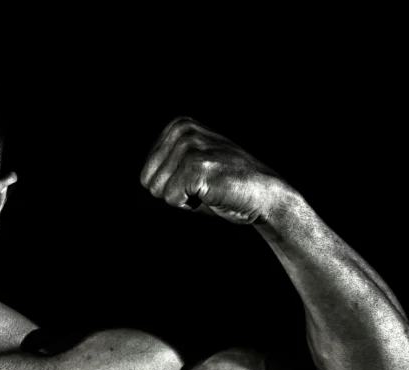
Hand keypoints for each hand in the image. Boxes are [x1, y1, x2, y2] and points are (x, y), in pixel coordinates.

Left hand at [139, 117, 285, 223]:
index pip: (146, 174)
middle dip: (172, 193)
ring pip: (158, 191)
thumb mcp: (189, 169)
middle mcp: (183, 130)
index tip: (195, 181)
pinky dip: (190, 205)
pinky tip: (212, 193)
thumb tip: (143, 179)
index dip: (169, 187)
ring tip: (208, 188)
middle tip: (202, 187)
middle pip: (148, 181)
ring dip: (183, 198)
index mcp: (178, 126)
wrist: (265, 196)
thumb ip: (165, 167)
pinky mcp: (197, 165)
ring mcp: (190, 145)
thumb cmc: (224, 188)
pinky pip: (171, 198)